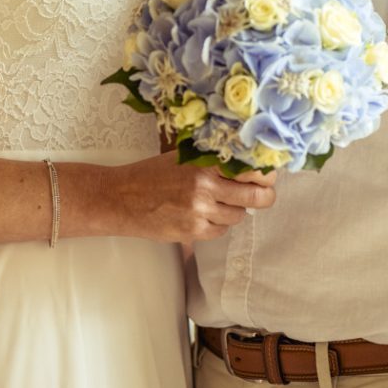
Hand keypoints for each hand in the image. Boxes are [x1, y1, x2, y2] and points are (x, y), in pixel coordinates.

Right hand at [107, 150, 277, 241]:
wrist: (120, 198)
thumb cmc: (152, 174)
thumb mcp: (183, 157)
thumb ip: (214, 160)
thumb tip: (250, 165)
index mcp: (205, 161)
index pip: (253, 169)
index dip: (266, 174)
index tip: (267, 176)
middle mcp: (205, 184)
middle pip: (257, 196)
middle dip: (264, 197)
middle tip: (262, 195)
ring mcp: (200, 210)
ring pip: (239, 215)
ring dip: (234, 210)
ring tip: (217, 203)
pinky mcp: (193, 231)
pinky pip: (221, 230)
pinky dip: (217, 224)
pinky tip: (201, 215)